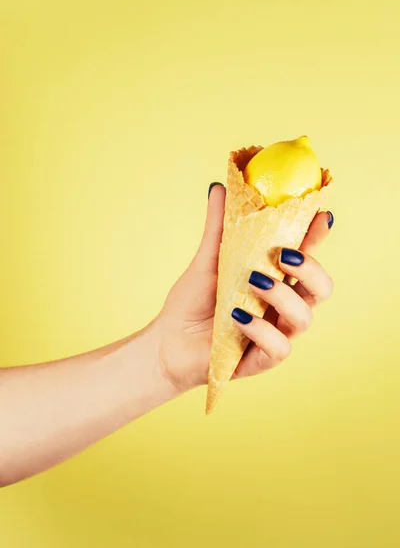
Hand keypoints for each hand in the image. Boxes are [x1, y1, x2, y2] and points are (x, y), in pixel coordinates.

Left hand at [156, 184, 333, 391]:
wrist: (166, 342)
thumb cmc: (192, 302)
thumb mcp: (207, 260)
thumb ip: (218, 228)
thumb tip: (220, 187)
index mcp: (276, 281)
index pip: (305, 257)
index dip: (317, 239)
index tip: (320, 216)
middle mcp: (281, 307)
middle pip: (320, 289)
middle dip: (311, 269)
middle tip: (284, 255)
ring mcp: (275, 333)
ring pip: (304, 318)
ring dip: (282, 297)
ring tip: (253, 281)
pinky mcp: (261, 360)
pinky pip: (278, 347)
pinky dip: (260, 329)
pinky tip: (237, 316)